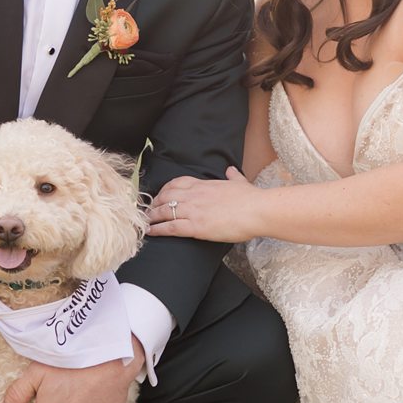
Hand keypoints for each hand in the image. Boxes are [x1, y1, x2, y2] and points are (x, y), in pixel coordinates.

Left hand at [147, 169, 261, 242]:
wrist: (258, 210)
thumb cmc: (251, 198)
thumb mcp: (240, 182)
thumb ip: (233, 176)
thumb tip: (231, 170)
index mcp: (204, 184)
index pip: (177, 182)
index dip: (164, 189)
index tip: (160, 196)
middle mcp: (195, 195)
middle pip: (166, 196)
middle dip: (154, 203)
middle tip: (149, 211)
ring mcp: (194, 210)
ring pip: (164, 211)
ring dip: (152, 216)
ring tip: (145, 222)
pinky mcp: (196, 226)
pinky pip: (170, 227)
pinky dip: (157, 229)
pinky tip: (150, 232)